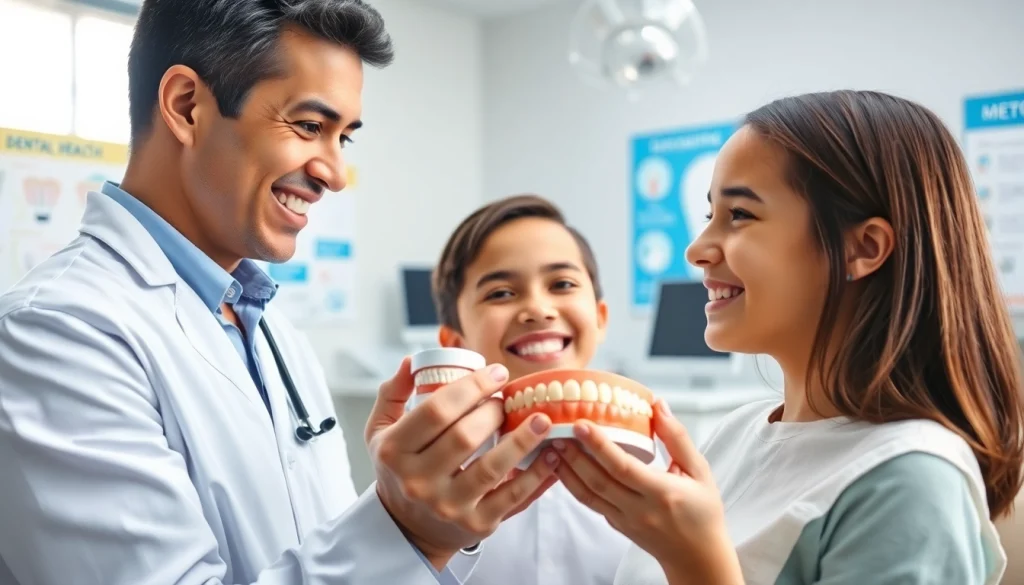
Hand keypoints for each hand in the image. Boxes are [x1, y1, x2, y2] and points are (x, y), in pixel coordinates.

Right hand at [365, 357, 559, 569]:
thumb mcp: (381, 430)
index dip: (472, 386)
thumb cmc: (400, 468)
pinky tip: (551, 455)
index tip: (497, 373)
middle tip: (509, 399)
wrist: (408, 527)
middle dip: (495, 410)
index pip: (436, 411)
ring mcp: (447, 506)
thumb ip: (393, 392)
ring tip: (542, 419)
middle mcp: (418, 482)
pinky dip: (536, 474)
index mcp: (394, 452)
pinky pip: (512, 496)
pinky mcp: (475, 524)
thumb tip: (412, 361)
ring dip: (523, 440)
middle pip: (465, 437)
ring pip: (491, 468)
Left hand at [554, 400, 742, 584]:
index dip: (599, 445)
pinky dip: (574, 485)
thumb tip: (657, 405)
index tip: (581, 425)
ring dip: (567, 470)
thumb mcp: (699, 471)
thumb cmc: (703, 510)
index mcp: (661, 493)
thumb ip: (677, 438)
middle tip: (557, 430)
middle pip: (598, 481)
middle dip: (574, 455)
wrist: (697, 557)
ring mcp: (625, 521)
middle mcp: (639, 510)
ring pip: (588, 495)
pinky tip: (564, 467)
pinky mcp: (616, 526)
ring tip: (553, 447)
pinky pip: (591, 504)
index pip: (623, 468)